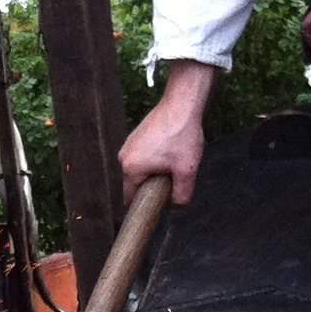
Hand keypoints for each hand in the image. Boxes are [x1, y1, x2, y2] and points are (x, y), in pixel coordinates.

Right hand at [119, 60, 218, 208]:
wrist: (182, 104)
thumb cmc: (183, 136)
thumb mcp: (187, 172)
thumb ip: (181, 196)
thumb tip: (175, 208)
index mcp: (131, 169)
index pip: (131, 199)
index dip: (147, 204)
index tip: (163, 200)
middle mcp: (123, 157)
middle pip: (136, 185)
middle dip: (154, 186)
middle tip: (174, 175)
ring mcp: (128, 145)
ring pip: (141, 170)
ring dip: (155, 171)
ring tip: (174, 160)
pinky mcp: (135, 136)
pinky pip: (143, 157)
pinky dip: (155, 159)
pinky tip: (171, 149)